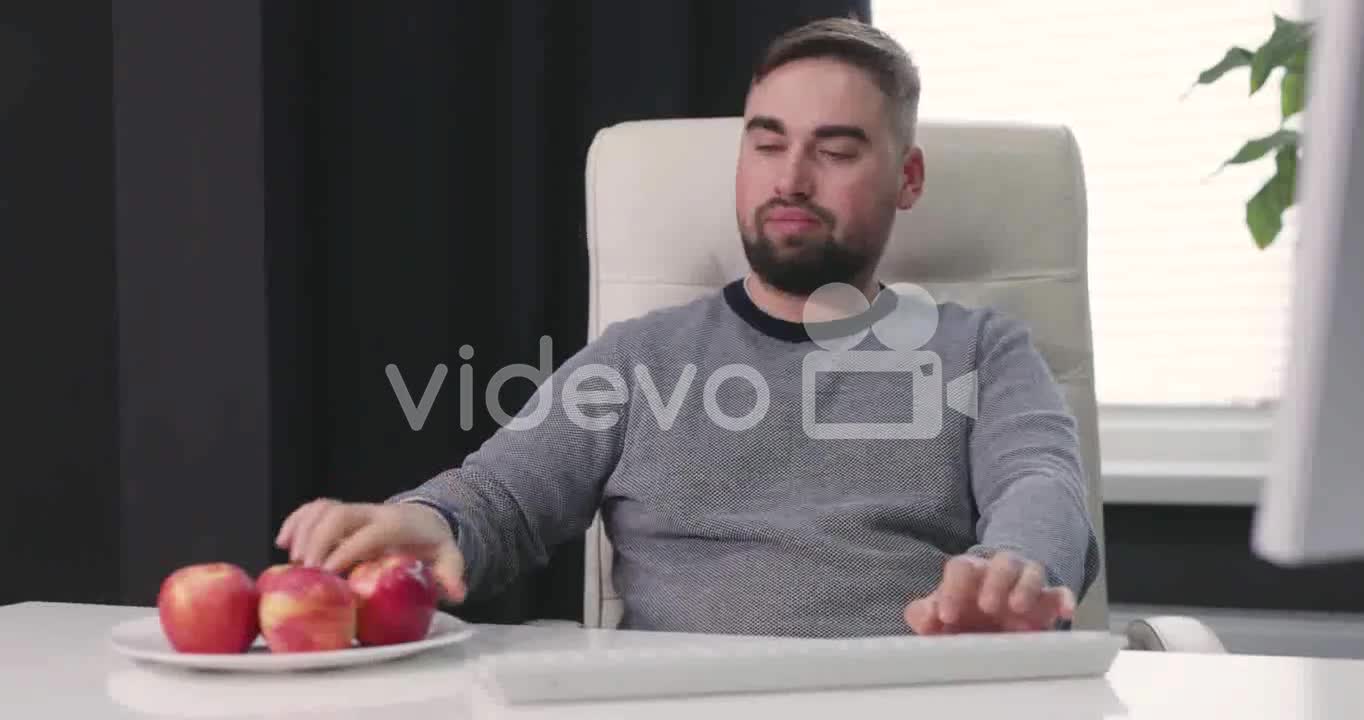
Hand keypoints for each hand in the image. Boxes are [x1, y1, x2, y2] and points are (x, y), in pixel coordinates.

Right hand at [275, 498, 466, 602]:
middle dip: (317, 540)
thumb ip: (451, 575)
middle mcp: (372, 513)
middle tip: (306, 571)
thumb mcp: (448, 558)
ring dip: (302, 530)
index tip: (329, 575)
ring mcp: (355, 511)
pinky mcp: (342, 513)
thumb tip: (456, 594)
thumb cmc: (432, 544)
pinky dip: (296, 521)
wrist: (426, 519)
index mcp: (396, 524)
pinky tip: (282, 541)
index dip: (347, 551)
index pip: (368, 534)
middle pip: (338, 514)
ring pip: (323, 508)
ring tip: (292, 561)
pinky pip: (314, 508)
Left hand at [904, 552, 1073, 634]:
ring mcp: (1026, 583)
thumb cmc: (965, 613)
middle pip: (1001, 563)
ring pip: (1031, 571)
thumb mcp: (943, 613)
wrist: (994, 616)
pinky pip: (1060, 592)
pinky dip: (1063, 599)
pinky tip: (1065, 611)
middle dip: (995, 582)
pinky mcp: (1048, 600)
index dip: (951, 589)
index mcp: (970, 572)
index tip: (946, 616)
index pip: (960, 568)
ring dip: (1026, 587)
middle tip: (986, 607)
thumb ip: (925, 614)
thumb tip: (924, 617)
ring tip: (1017, 608)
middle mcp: (999, 572)